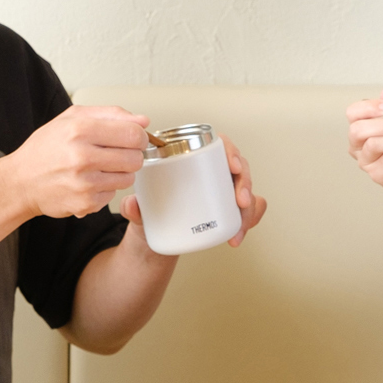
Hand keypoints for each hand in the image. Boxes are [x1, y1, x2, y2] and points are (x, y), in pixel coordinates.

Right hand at [8, 105, 148, 219]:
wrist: (21, 181)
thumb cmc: (46, 148)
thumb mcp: (72, 118)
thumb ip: (111, 114)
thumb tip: (143, 121)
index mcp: (80, 130)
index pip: (133, 133)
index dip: (140, 136)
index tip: (134, 138)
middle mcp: (82, 157)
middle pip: (135, 158)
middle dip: (131, 155)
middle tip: (115, 153)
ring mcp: (85, 183)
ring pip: (128, 178)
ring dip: (119, 172)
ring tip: (99, 167)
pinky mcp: (86, 203)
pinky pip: (114, 194)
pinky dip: (106, 188)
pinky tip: (89, 182)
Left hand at [119, 133, 267, 247]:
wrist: (158, 237)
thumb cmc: (152, 211)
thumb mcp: (140, 209)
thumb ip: (132, 207)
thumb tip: (132, 204)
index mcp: (194, 160)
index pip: (218, 145)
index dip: (231, 151)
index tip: (233, 166)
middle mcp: (213, 172)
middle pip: (240, 168)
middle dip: (246, 184)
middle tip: (240, 200)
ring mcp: (224, 190)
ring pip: (247, 191)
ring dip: (249, 208)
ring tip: (239, 227)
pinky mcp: (230, 209)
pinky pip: (248, 210)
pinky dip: (250, 220)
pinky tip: (240, 233)